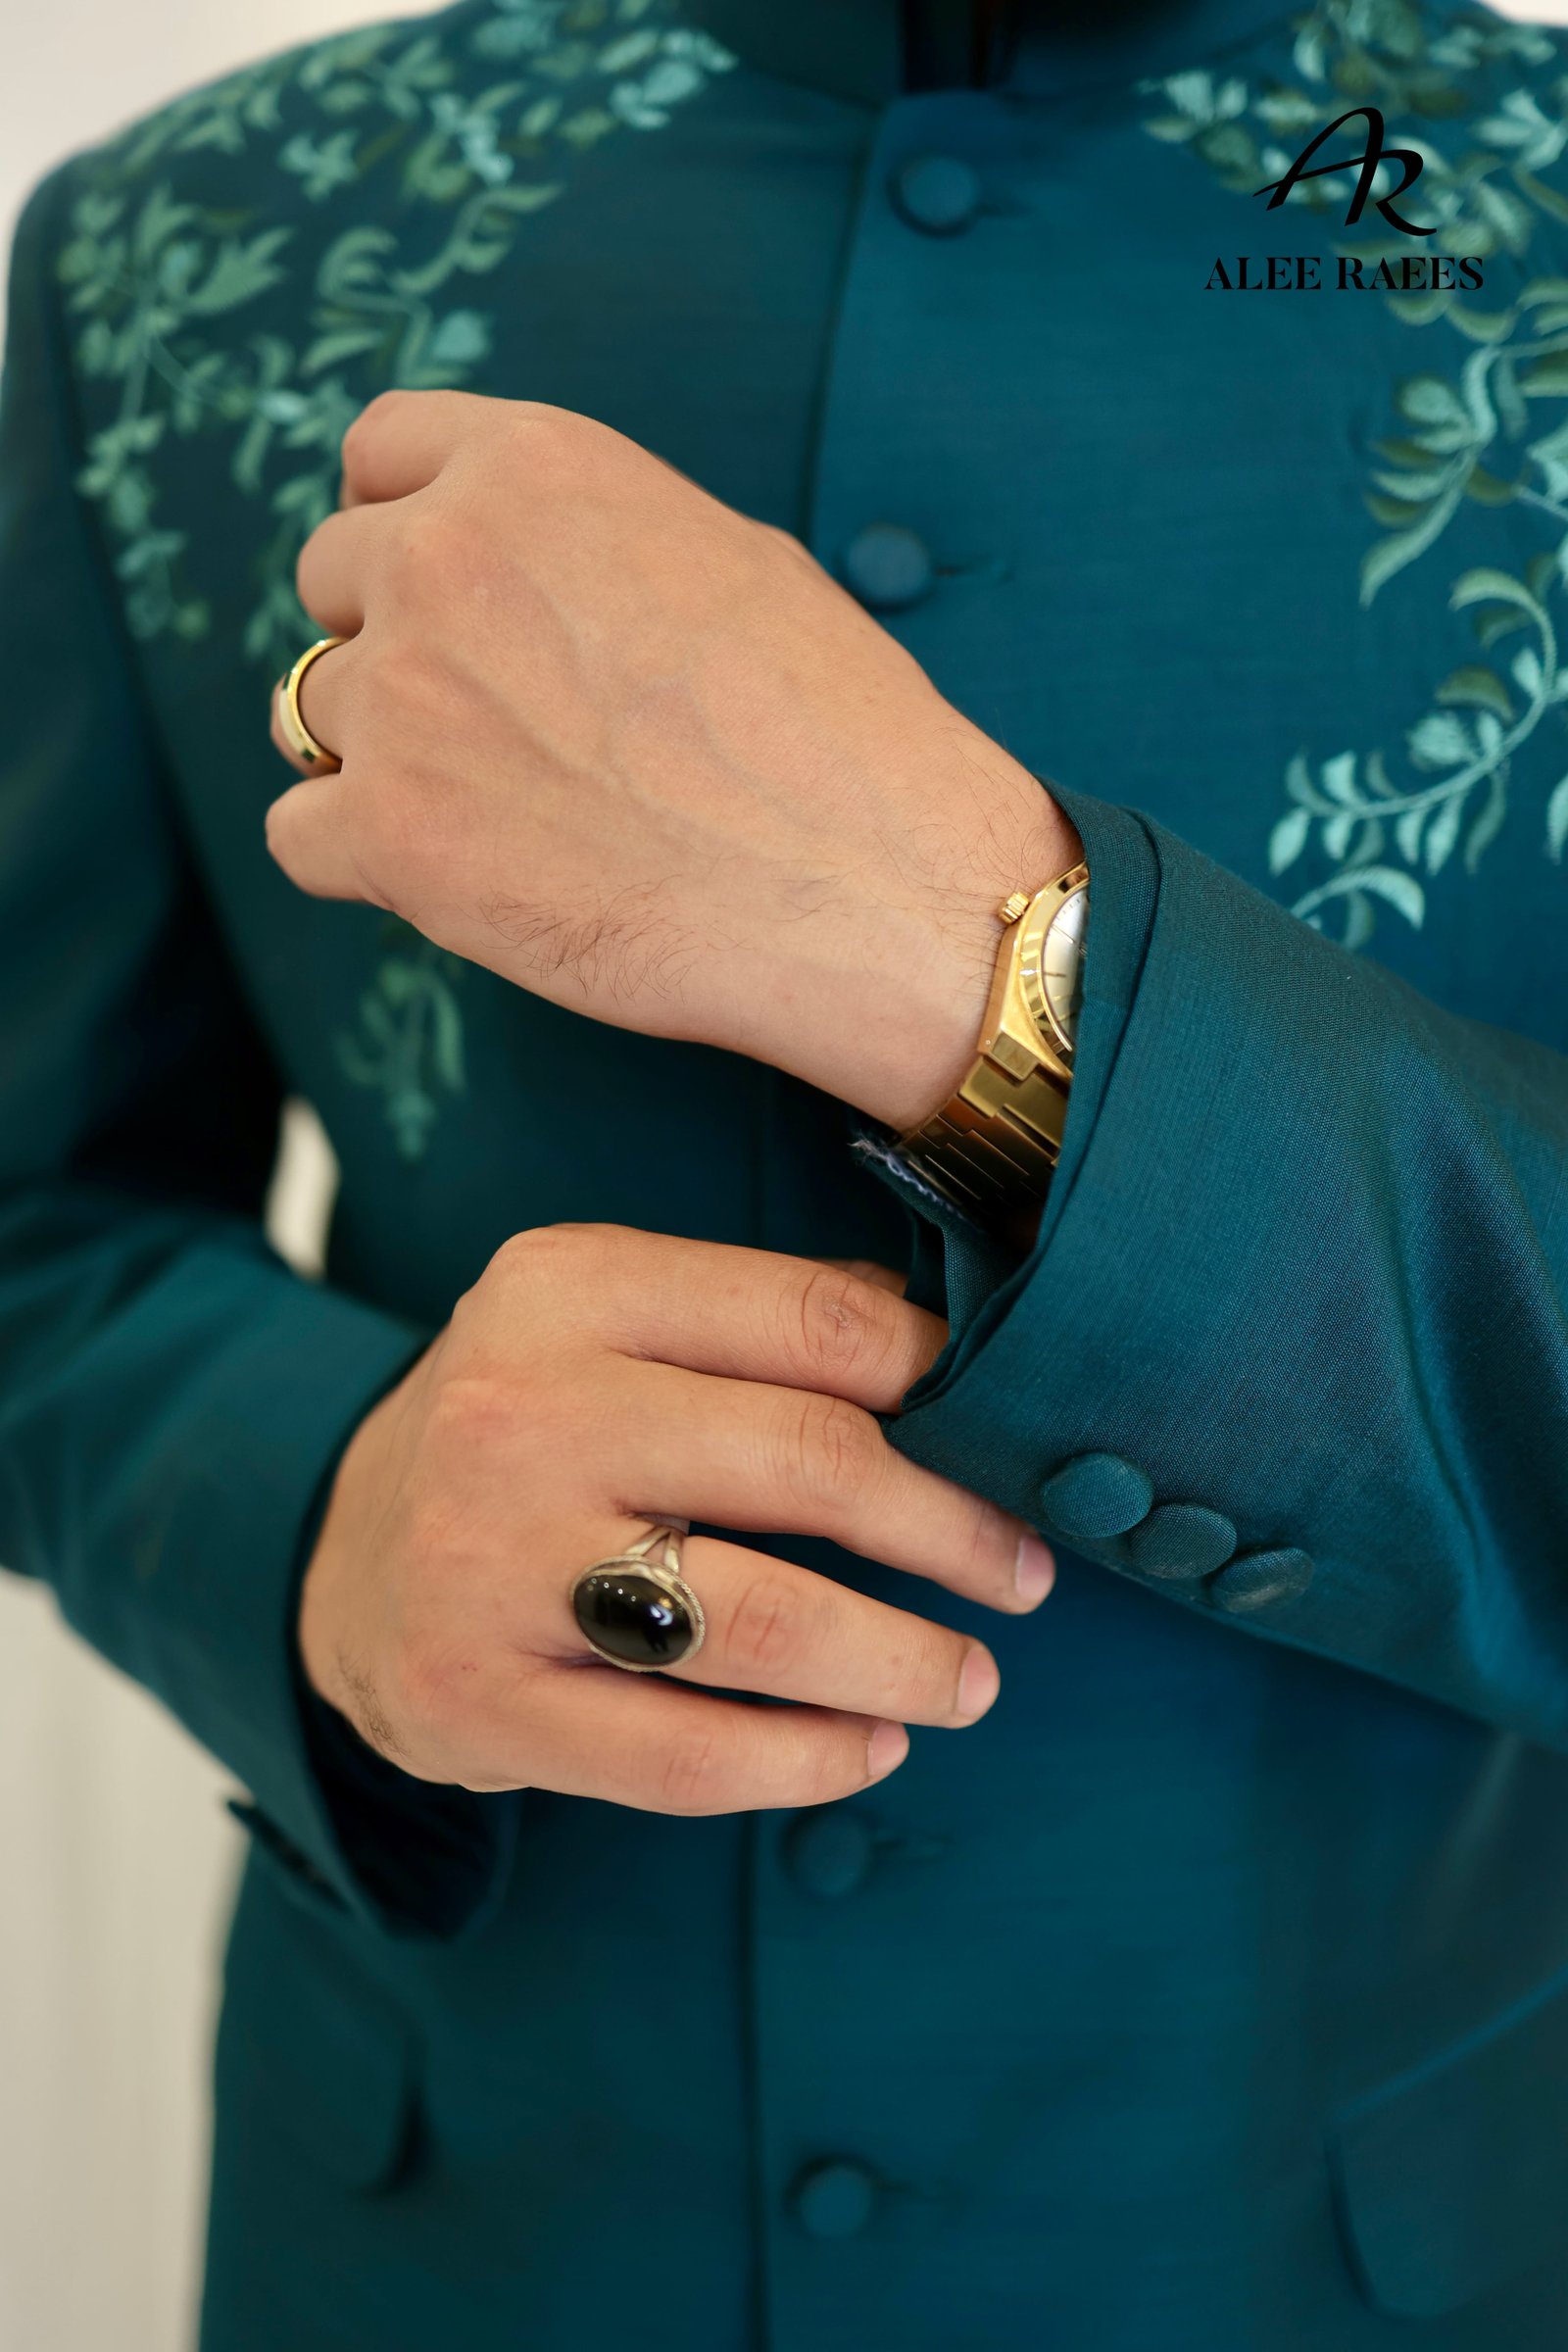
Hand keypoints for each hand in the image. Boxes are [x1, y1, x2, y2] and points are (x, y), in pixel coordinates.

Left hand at [266, 391, 1078, 1131]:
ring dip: (387, 761)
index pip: (379, 453)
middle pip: (332, 584)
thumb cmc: (834, 733)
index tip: (436, 589)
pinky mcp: (389, 835)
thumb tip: (515, 569)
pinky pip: (299, 833)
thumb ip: (581, 541)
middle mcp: (443, 559)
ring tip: (509, 814)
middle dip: (396, 647)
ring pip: (314, 715)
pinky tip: (465, 880)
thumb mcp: (725, 557)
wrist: (876, 888)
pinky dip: (364, 863)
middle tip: (497, 726)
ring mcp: (402, 698)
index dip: (401, 523)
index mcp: (531, 467)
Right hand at [299, 1225, 1054, 1812]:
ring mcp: (486, 1565)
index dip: (946, 1386)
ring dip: (903, 1659)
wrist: (339, 1552)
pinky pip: (683, 1755)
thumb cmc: (534, 1424)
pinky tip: (871, 1746)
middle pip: (806, 1464)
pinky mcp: (474, 1702)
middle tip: (1026, 1573)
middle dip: (952, 1528)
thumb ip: (767, 1318)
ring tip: (970, 1679)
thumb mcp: (615, 1319)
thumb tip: (964, 1344)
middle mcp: (517, 1413)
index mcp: (567, 1288)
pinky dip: (807, 1759)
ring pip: (761, 1622)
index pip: (813, 1323)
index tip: (1017, 1436)